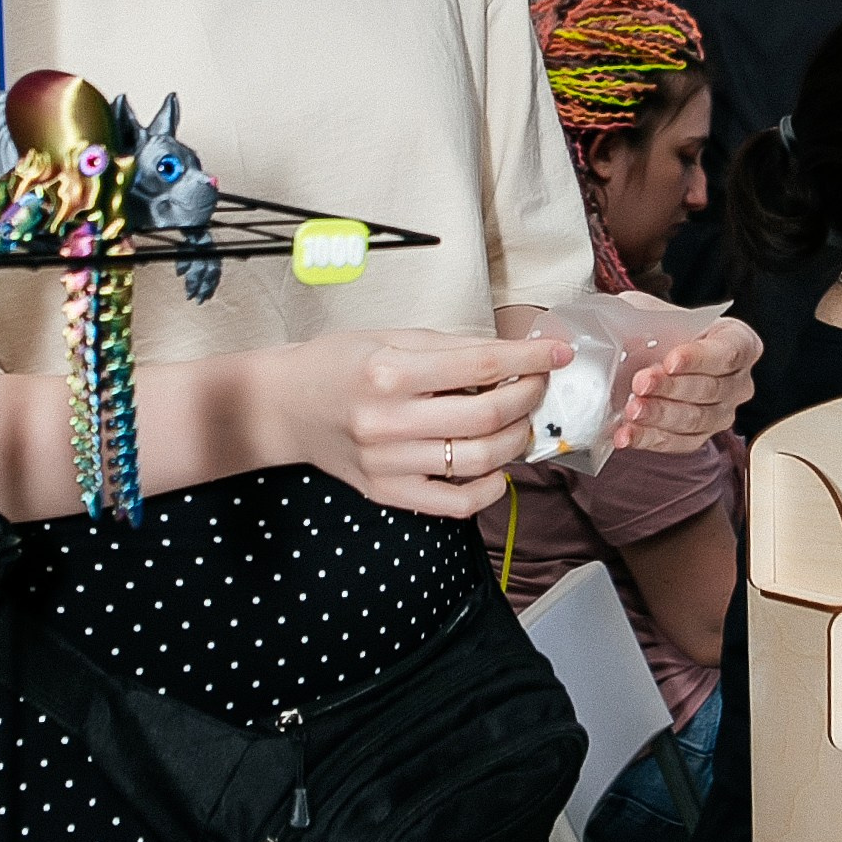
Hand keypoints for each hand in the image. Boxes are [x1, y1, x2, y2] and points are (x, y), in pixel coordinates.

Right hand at [267, 325, 566, 518]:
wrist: (284, 405)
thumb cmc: (338, 363)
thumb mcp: (390, 337)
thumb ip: (450, 348)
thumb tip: (513, 355)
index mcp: (389, 371)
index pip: (481, 366)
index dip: (529, 360)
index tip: (557, 354)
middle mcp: (389, 421)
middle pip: (486, 416)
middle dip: (529, 398)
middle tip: (538, 387)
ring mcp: (388, 463)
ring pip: (479, 460)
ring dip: (517, 440)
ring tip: (521, 423)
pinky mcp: (386, 491)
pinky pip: (454, 504)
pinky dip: (489, 490)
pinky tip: (498, 469)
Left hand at [615, 316, 758, 452]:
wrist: (642, 350)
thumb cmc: (655, 328)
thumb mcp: (649, 313)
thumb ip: (644, 323)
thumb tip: (627, 339)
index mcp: (737, 341)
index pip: (728, 351)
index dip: (700, 358)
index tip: (670, 361)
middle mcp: (737, 381)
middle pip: (711, 389)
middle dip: (671, 388)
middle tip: (641, 383)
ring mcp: (721, 413)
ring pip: (695, 419)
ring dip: (659, 415)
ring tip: (632, 410)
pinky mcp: (697, 437)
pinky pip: (677, 442)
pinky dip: (648, 438)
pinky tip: (627, 434)